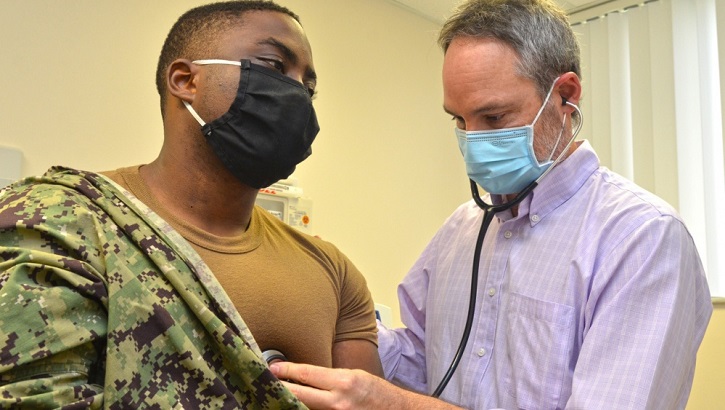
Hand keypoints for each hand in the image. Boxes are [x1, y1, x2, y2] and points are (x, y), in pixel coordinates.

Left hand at [269, 362, 460, 409]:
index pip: (308, 374)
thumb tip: (306, 377)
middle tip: (266, 383)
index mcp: (345, 382)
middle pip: (300, 395)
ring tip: (277, 397)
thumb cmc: (378, 394)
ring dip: (292, 403)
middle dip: (282, 388)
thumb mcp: (356, 377)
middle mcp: (339, 402)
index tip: (272, 368)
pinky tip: (297, 406)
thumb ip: (332, 378)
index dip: (287, 370)